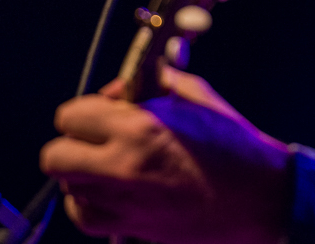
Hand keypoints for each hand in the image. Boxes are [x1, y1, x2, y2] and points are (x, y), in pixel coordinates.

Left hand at [40, 67, 291, 243]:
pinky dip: (91, 200)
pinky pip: (83, 213)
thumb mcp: (196, 97)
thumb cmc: (234, 146)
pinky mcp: (128, 229)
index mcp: (140, 128)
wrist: (259, 199)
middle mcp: (122, 167)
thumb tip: (121, 89)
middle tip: (98, 138)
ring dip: (82, 171)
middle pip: (54, 155)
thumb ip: (153, 84)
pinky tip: (116, 189)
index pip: (71, 115)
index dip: (87, 110)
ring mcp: (122, 204)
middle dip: (72, 142)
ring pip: (68, 185)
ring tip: (113, 163)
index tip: (105, 111)